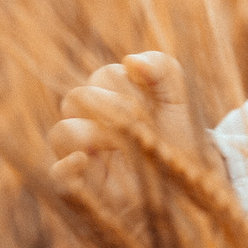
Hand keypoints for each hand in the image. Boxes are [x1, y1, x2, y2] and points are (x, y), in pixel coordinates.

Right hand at [49, 51, 192, 192]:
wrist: (191, 182)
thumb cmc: (180, 136)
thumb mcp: (179, 101)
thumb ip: (163, 70)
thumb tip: (131, 61)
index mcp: (110, 96)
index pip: (104, 76)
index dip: (129, 86)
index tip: (155, 102)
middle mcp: (90, 122)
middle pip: (76, 99)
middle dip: (111, 107)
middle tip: (141, 123)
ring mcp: (83, 153)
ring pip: (61, 132)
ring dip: (93, 134)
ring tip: (122, 144)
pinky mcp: (83, 186)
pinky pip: (56, 175)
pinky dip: (66, 167)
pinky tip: (86, 161)